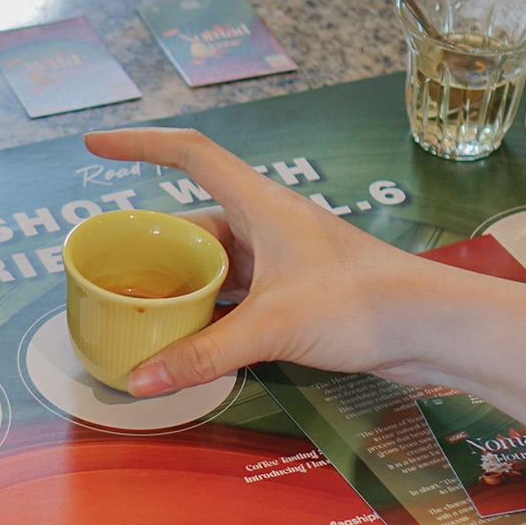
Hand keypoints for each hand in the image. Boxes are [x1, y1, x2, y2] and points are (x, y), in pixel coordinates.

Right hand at [83, 126, 443, 395]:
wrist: (430, 326)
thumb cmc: (358, 302)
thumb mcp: (270, 326)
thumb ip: (202, 354)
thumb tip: (138, 379)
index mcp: (259, 204)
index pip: (189, 155)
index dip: (139, 145)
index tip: (95, 147)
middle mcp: (267, 224)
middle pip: (193, 221)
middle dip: (152, 245)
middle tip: (112, 270)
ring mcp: (283, 258)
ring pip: (215, 262)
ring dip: (181, 282)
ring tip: (140, 308)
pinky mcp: (296, 292)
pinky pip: (236, 292)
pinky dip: (209, 310)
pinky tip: (189, 337)